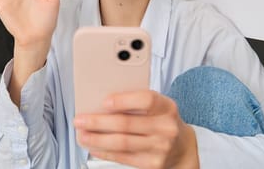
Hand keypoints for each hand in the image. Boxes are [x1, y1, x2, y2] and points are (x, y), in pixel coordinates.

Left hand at [74, 91, 199, 168]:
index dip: (124, 101)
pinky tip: (94, 147)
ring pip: (122, 143)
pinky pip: (123, 157)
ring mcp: (160, 148)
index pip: (146, 100)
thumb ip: (136, 102)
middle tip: (80, 120)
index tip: (104, 102)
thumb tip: (102, 103)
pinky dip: (105, 152)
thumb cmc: (162, 121)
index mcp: (167, 107)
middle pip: (127, 124)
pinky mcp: (152, 164)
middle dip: (98, 122)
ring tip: (82, 135)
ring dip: (97, 139)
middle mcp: (165, 128)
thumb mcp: (158, 107)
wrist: (182, 148)